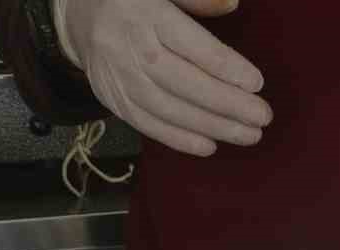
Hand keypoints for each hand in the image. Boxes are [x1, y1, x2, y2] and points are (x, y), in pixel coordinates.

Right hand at [54, 0, 271, 155]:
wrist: (77, 13)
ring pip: (167, 108)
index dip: (226, 66)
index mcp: (145, 11)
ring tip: (247, 135)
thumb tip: (232, 5)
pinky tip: (209, 146)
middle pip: (183, 82)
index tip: (256, 83)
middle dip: (227, 104)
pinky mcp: (110, 97)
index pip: (192, 45)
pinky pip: (146, 124)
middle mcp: (129, 46)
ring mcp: (117, 75)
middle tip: (262, 117)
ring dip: (211, 127)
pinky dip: (178, 139)